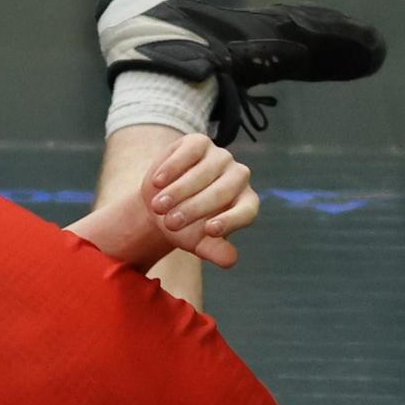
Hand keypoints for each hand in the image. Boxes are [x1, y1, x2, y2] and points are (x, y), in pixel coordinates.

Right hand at [143, 133, 258, 268]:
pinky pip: (189, 152)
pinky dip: (172, 167)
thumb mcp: (197, 242)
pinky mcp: (199, 143)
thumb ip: (214, 250)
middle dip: (194, 208)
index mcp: (246, 203)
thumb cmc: (184, 226)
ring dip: (178, 191)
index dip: (231, 220)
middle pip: (222, 191)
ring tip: (157, 206)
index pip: (247, 211)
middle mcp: (239, 177)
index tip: (210, 230)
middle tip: (169, 224)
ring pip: (204, 172)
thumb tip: (230, 261)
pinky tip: (157, 181)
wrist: (161, 204)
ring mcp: (220, 157)